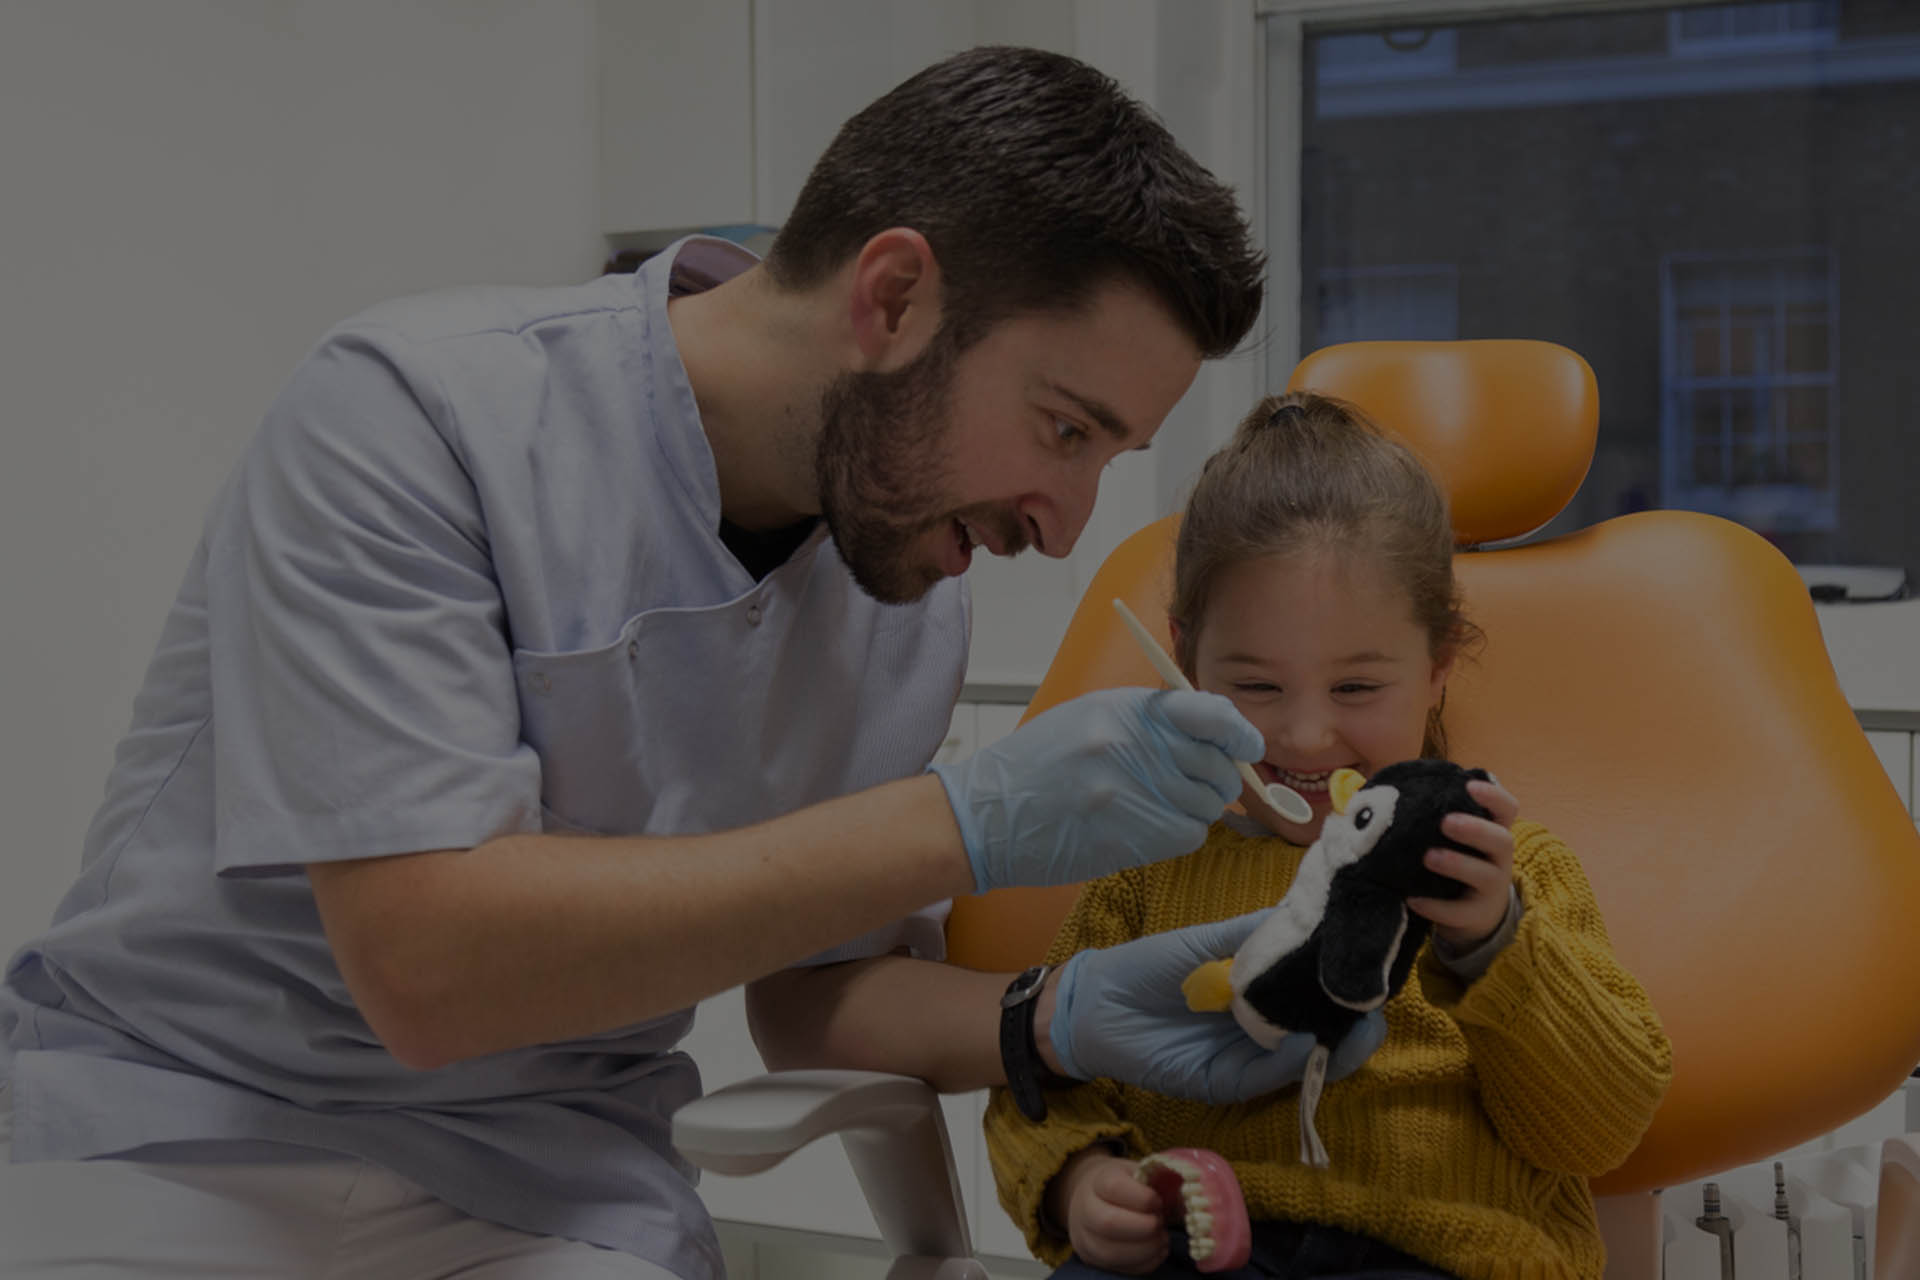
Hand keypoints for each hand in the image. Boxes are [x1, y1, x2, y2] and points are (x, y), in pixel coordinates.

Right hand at [929, 688, 1261, 892]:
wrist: (986, 815)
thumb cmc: (1036, 767)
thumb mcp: (1089, 719)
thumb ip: (1149, 722)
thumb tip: (1215, 737)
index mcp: (1125, 709)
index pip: (1210, 712)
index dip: (1239, 733)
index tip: (1247, 747)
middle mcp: (1132, 745)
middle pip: (1217, 766)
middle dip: (1215, 781)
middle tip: (1187, 787)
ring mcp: (1131, 792)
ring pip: (1206, 806)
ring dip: (1191, 811)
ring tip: (1150, 807)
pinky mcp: (1129, 835)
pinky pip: (1187, 836)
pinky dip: (1176, 835)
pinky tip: (1143, 828)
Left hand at [1047, 911, 1386, 1103]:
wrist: (1095, 1001)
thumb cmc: (1151, 966)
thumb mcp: (1209, 942)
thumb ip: (1257, 932)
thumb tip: (1312, 910)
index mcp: (1263, 994)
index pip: (1318, 996)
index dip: (1349, 987)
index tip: (1378, 970)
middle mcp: (1263, 1030)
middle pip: (1323, 1035)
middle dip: (1355, 1025)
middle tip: (1377, 1007)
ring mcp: (1246, 1059)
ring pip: (1303, 1063)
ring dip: (1334, 1049)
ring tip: (1359, 1027)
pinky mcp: (1223, 1082)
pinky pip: (1264, 1077)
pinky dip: (1288, 1064)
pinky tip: (1304, 1042)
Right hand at [1053, 1150, 1167, 1274]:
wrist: (1090, 1198)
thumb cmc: (1123, 1184)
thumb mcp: (1136, 1172)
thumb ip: (1157, 1179)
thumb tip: (1189, 1194)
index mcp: (1097, 1181)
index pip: (1114, 1188)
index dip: (1143, 1198)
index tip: (1158, 1201)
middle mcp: (1085, 1210)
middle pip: (1108, 1224)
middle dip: (1144, 1228)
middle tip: (1160, 1223)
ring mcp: (1086, 1238)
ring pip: (1112, 1253)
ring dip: (1146, 1249)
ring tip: (1162, 1238)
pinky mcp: (1094, 1260)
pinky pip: (1121, 1268)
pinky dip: (1146, 1262)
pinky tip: (1157, 1250)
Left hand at [1408, 777, 1518, 951]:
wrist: (1474, 913)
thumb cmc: (1459, 861)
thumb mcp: (1456, 839)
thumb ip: (1436, 816)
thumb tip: (1386, 789)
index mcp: (1494, 832)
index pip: (1507, 809)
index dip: (1494, 796)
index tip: (1469, 785)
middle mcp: (1500, 859)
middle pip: (1502, 840)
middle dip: (1475, 829)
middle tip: (1445, 822)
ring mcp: (1492, 888)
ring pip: (1485, 875)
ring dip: (1457, 864)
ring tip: (1429, 857)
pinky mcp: (1477, 915)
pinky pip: (1460, 912)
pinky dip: (1436, 907)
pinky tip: (1413, 900)